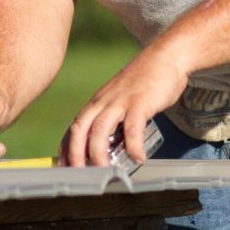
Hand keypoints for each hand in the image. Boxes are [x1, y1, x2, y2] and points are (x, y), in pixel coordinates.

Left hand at [59, 45, 188, 166]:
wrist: (165, 56)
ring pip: (100, 129)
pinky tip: (138, 158)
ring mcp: (121, 101)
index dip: (67, 146)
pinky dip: (133, 146)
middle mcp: (104, 101)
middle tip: (77, 173)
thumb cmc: (145, 80)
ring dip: (98, 153)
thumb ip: (115, 117)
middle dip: (75, 153)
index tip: (64, 165)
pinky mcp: (140, 102)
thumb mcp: (121, 98)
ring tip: (104, 172)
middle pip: (80, 128)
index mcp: (98, 101)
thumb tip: (112, 144)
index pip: (75, 126)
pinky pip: (133, 128)